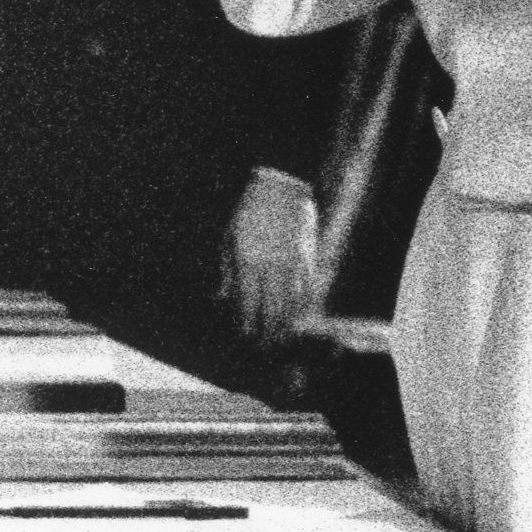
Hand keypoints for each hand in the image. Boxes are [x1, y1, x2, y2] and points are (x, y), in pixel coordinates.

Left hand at [222, 174, 323, 348]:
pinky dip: (302, 307)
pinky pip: (306, 290)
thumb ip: (228, 271)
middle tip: (264, 346)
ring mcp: (292, 264)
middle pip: (269, 311)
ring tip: (281, 339)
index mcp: (247, 262)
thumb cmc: (250, 212)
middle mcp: (270, 267)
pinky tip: (299, 317)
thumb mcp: (230, 237)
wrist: (282, 185)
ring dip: (286, 325)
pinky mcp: (308, 258)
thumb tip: (223, 299)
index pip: (246, 305)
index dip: (246, 325)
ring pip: (290, 305)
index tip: (246, 337)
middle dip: (267, 333)